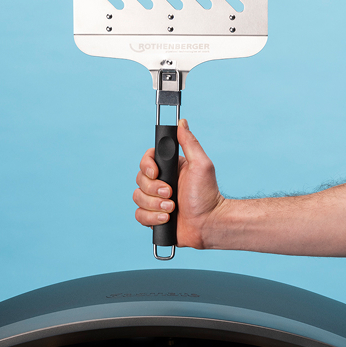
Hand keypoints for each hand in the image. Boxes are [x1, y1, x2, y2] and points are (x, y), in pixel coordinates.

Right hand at [133, 119, 223, 248]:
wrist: (208, 223)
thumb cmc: (208, 195)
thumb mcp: (201, 164)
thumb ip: (190, 142)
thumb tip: (182, 123)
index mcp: (169, 169)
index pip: (146, 161)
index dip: (147, 167)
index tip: (157, 173)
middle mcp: (160, 183)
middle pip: (139, 179)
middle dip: (154, 189)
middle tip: (171, 194)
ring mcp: (155, 200)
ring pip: (137, 197)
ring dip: (155, 204)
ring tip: (172, 208)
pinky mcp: (153, 217)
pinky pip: (139, 215)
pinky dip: (152, 217)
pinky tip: (166, 218)